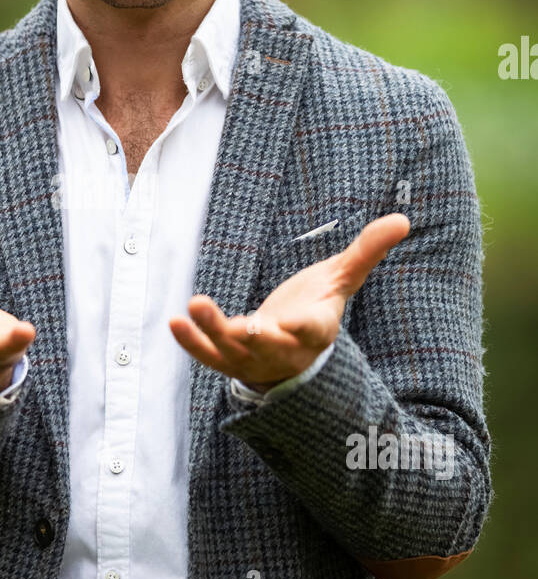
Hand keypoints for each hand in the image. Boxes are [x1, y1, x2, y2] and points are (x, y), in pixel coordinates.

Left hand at [169, 213, 409, 390]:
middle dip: (254, 336)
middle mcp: (283, 350)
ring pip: (231, 350)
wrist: (291, 354)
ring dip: (212, 330)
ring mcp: (253, 359)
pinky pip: (207, 354)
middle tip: (242, 326)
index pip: (314, 330)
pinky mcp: (227, 360)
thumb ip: (365, 251)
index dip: (306, 327)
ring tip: (193, 305)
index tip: (299, 322)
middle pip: (268, 345)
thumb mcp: (340, 280)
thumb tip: (403, 219)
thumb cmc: (315, 308)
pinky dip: (190, 341)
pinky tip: (174, 322)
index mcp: (315, 331)